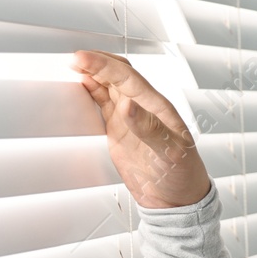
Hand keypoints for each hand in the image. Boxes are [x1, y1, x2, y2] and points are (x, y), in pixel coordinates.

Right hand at [71, 50, 212, 209]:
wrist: (176, 199)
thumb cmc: (182, 174)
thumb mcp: (170, 153)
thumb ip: (149, 129)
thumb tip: (127, 105)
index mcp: (157, 107)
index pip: (128, 78)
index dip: (105, 66)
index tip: (84, 58)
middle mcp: (143, 107)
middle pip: (118, 74)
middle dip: (97, 62)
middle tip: (74, 58)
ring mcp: (130, 118)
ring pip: (109, 85)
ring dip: (93, 72)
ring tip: (74, 64)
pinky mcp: (119, 130)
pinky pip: (103, 103)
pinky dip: (92, 91)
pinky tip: (82, 84)